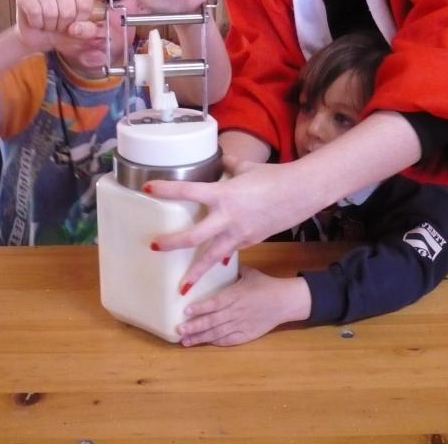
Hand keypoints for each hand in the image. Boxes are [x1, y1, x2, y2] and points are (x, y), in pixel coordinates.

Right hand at [15, 0, 96, 53]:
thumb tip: (74, 28)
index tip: (72, 23)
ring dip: (48, 25)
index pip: (84, 6)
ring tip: (46, 22)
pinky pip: (35, 12)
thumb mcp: (79, 33)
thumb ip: (87, 31)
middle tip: (56, 24)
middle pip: (68, 11)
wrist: (36, 36)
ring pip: (50, 12)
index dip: (78, 22)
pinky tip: (35, 20)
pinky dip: (36, 23)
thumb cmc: (60, 30)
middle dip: (62, 25)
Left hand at [145, 156, 317, 287]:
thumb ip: (231, 165)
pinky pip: (229, 252)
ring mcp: (238, 234)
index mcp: (222, 194)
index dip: (165, 189)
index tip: (146, 188)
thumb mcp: (247, 167)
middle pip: (193, 236)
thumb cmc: (273, 176)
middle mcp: (226, 217)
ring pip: (211, 257)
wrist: (301, 193)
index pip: (187, 191)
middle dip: (171, 243)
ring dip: (195, 273)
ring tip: (181, 288)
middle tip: (153, 246)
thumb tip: (223, 158)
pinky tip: (213, 266)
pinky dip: (219, 259)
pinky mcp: (249, 242)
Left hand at [178, 267, 311, 345]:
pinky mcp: (247, 335)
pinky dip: (216, 342)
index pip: (215, 303)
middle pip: (213, 321)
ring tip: (185, 341)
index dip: (200, 308)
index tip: (185, 312)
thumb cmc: (265, 285)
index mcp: (236, 295)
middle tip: (179, 330)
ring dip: (200, 338)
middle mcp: (236, 311)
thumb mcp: (248, 273)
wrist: (285, 301)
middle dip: (195, 326)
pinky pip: (229, 340)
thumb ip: (231, 270)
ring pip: (218, 333)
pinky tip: (204, 343)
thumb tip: (215, 259)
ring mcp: (241, 324)